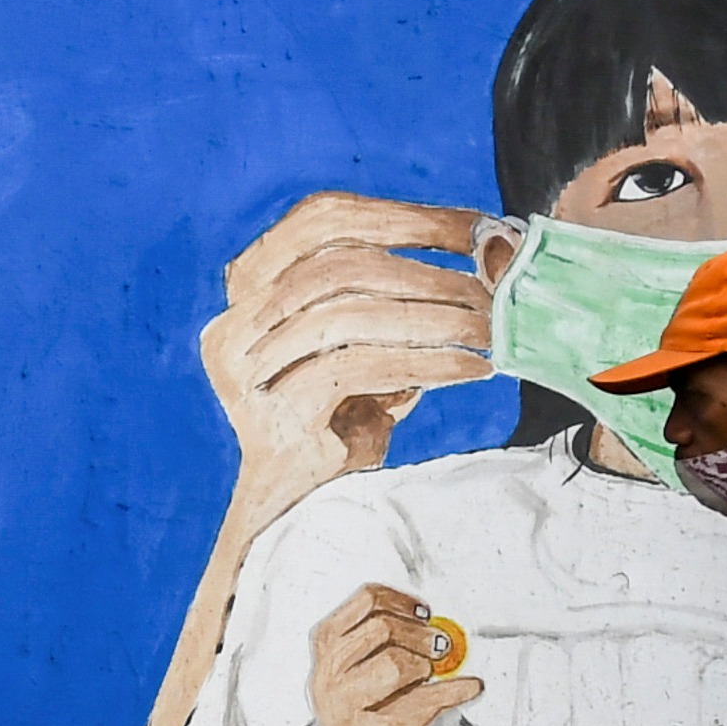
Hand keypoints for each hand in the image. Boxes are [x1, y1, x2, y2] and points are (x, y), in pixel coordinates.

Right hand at [204, 193, 495, 496]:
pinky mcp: (273, 420)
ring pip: (350, 315)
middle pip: (340, 265)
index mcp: (247, 283)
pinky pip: (359, 369)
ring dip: (434, 318)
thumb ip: (398, 284)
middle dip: (429, 272)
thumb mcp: (367, 333)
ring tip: (489, 330)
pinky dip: (426, 362)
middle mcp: (232, 323)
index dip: (403, 215)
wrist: (305, 510)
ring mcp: (245, 374)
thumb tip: (491, 244)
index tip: (476, 227)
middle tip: (493, 289)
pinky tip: (471, 367)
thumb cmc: (344, 413)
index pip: (321, 219)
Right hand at [303, 584, 482, 725]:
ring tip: (432, 675)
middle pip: (380, 628)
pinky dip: (455, 691)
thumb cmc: (373, 716)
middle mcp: (327, 681)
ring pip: (394, 664)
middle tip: (439, 645)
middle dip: (419, 634)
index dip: (401, 600)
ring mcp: (346, 712)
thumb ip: (387, 641)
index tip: (423, 613)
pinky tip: (469, 687)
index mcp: (326, 654)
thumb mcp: (364, 671)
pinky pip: (424, 701)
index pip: (363, 601)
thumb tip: (429, 622)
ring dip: (425, 665)